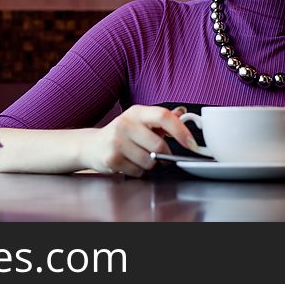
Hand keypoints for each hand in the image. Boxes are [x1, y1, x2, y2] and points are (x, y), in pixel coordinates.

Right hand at [80, 105, 197, 176]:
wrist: (93, 145)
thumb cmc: (122, 134)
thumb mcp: (140, 121)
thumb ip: (162, 119)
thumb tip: (182, 112)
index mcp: (137, 112)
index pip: (163, 116)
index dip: (180, 131)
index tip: (191, 144)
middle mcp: (125, 123)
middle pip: (158, 145)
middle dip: (164, 156)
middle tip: (162, 157)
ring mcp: (116, 141)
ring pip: (149, 161)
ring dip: (151, 165)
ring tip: (140, 158)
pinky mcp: (111, 158)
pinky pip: (138, 171)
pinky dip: (139, 171)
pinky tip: (130, 163)